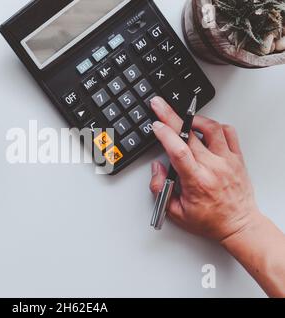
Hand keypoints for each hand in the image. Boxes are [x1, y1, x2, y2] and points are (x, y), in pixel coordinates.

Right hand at [149, 97, 260, 241]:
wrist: (239, 225)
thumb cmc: (210, 221)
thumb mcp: (175, 213)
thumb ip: (160, 189)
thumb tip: (157, 167)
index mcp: (197, 181)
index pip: (179, 151)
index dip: (166, 134)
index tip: (156, 125)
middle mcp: (214, 167)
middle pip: (190, 134)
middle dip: (171, 116)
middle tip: (159, 105)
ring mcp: (227, 161)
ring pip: (211, 128)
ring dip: (194, 119)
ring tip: (184, 118)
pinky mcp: (237, 158)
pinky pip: (228, 132)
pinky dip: (215, 126)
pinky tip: (205, 128)